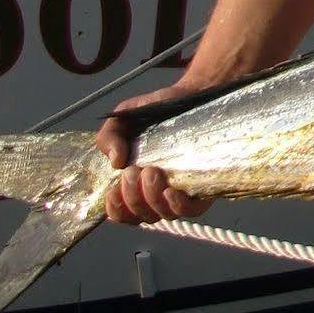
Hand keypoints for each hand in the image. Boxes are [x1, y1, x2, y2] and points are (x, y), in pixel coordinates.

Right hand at [97, 82, 214, 225]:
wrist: (191, 96)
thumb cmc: (155, 112)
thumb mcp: (123, 121)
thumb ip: (109, 138)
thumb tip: (116, 162)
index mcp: (137, 184)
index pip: (124, 214)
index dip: (117, 209)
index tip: (114, 189)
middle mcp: (159, 194)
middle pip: (143, 216)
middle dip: (133, 197)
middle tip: (134, 171)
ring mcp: (182, 192)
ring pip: (164, 214)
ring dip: (152, 199)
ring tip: (151, 172)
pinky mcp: (205, 187)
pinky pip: (192, 210)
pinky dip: (177, 206)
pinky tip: (170, 191)